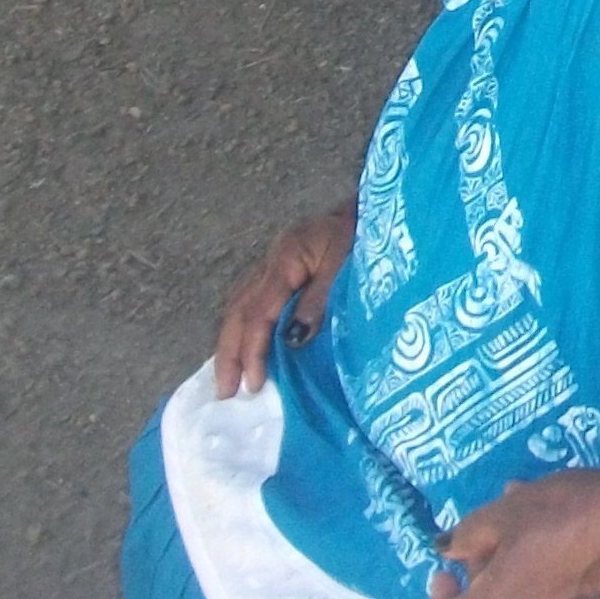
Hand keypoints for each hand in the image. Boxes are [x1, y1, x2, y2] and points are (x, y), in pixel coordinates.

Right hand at [214, 202, 357, 395]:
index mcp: (286, 259)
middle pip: (239, 310)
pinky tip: (246, 350)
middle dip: (229, 352)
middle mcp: (273, 262)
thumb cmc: (363, 235)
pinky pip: (255, 303)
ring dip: (233, 343)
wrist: (375, 207)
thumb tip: (291, 339)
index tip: (253, 384)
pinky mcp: (285, 270)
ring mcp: (276, 264)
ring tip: (228, 379)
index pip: (259, 311)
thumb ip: (319, 300)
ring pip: (241, 306)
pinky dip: (246, 329)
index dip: (253, 349)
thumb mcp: (345, 266)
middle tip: (225, 392)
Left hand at [431, 465, 599, 598]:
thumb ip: (468, 534)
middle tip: (498, 516)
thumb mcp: (507, 510)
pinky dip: (543, 561)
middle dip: (487, 560)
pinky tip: (560, 520)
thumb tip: (450, 552)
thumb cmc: (565, 512)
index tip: (447, 569)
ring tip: (530, 505)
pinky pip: (551, 587)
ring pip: (522, 589)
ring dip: (516, 553)